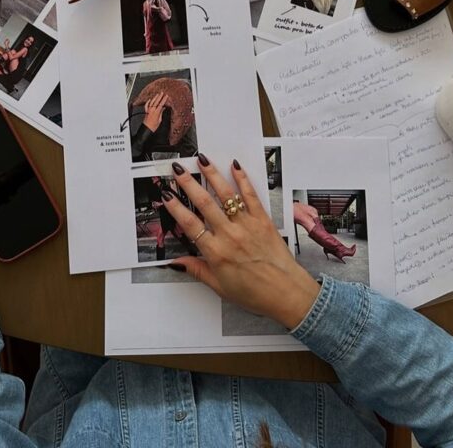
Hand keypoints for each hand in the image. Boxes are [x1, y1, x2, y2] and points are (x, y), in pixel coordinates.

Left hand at [142, 92, 168, 131]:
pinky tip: (150, 99)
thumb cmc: (153, 126)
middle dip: (160, 97)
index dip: (164, 99)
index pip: (161, 104)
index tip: (166, 96)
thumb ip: (161, 113)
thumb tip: (163, 108)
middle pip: (156, 101)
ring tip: (157, 94)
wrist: (146, 128)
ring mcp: (148, 110)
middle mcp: (152, 110)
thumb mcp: (159, 120)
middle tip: (162, 93)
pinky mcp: (146, 111)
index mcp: (156, 112)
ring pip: (152, 102)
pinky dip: (148, 102)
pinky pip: (147, 105)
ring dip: (155, 98)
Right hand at [162, 158, 321, 328]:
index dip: (176, 208)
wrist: (286, 293)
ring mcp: (247, 225)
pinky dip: (243, 179)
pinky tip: (235, 166)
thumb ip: (197, 270)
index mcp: (216, 252)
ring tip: (201, 160)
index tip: (166, 195)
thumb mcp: (220, 286)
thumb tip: (175, 262)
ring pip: (226, 195)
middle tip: (177, 170)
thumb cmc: (254, 293)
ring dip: (212, 175)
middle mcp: (230, 235)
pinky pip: (251, 196)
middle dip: (188, 184)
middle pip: (204, 203)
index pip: (190, 224)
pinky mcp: (262, 220)